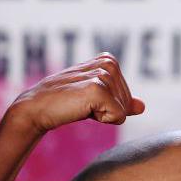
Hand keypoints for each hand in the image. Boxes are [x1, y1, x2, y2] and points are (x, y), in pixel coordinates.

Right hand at [6, 53, 145, 133]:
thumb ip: (120, 102)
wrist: (38, 108)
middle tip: (82, 103)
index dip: (110, 104)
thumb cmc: (65, 103)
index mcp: (108, 60)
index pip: (127, 95)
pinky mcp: (98, 88)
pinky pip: (118, 116)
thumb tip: (142, 107)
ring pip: (123, 110)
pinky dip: (102, 119)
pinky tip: (82, 109)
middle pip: (127, 102)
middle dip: (108, 110)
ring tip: (80, 104)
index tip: (87, 99)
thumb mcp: (96, 100)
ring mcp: (102, 74)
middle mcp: (107, 63)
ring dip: (103, 115)